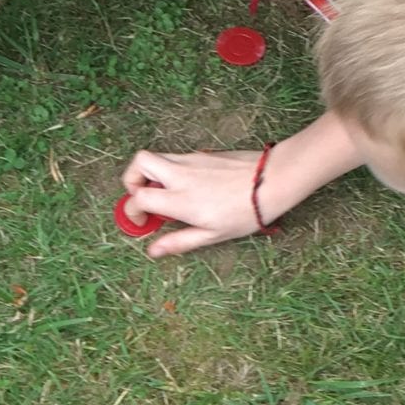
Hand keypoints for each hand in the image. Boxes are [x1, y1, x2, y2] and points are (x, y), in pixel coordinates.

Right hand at [120, 147, 269, 257]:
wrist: (273, 180)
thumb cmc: (246, 211)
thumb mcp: (213, 235)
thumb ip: (179, 241)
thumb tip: (154, 251)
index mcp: (180, 199)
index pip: (138, 197)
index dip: (132, 210)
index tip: (142, 222)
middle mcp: (181, 175)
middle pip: (139, 162)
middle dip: (131, 178)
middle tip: (142, 196)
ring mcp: (192, 159)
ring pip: (157, 156)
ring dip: (151, 173)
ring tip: (165, 193)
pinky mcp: (203, 153)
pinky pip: (177, 157)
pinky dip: (172, 170)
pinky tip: (190, 187)